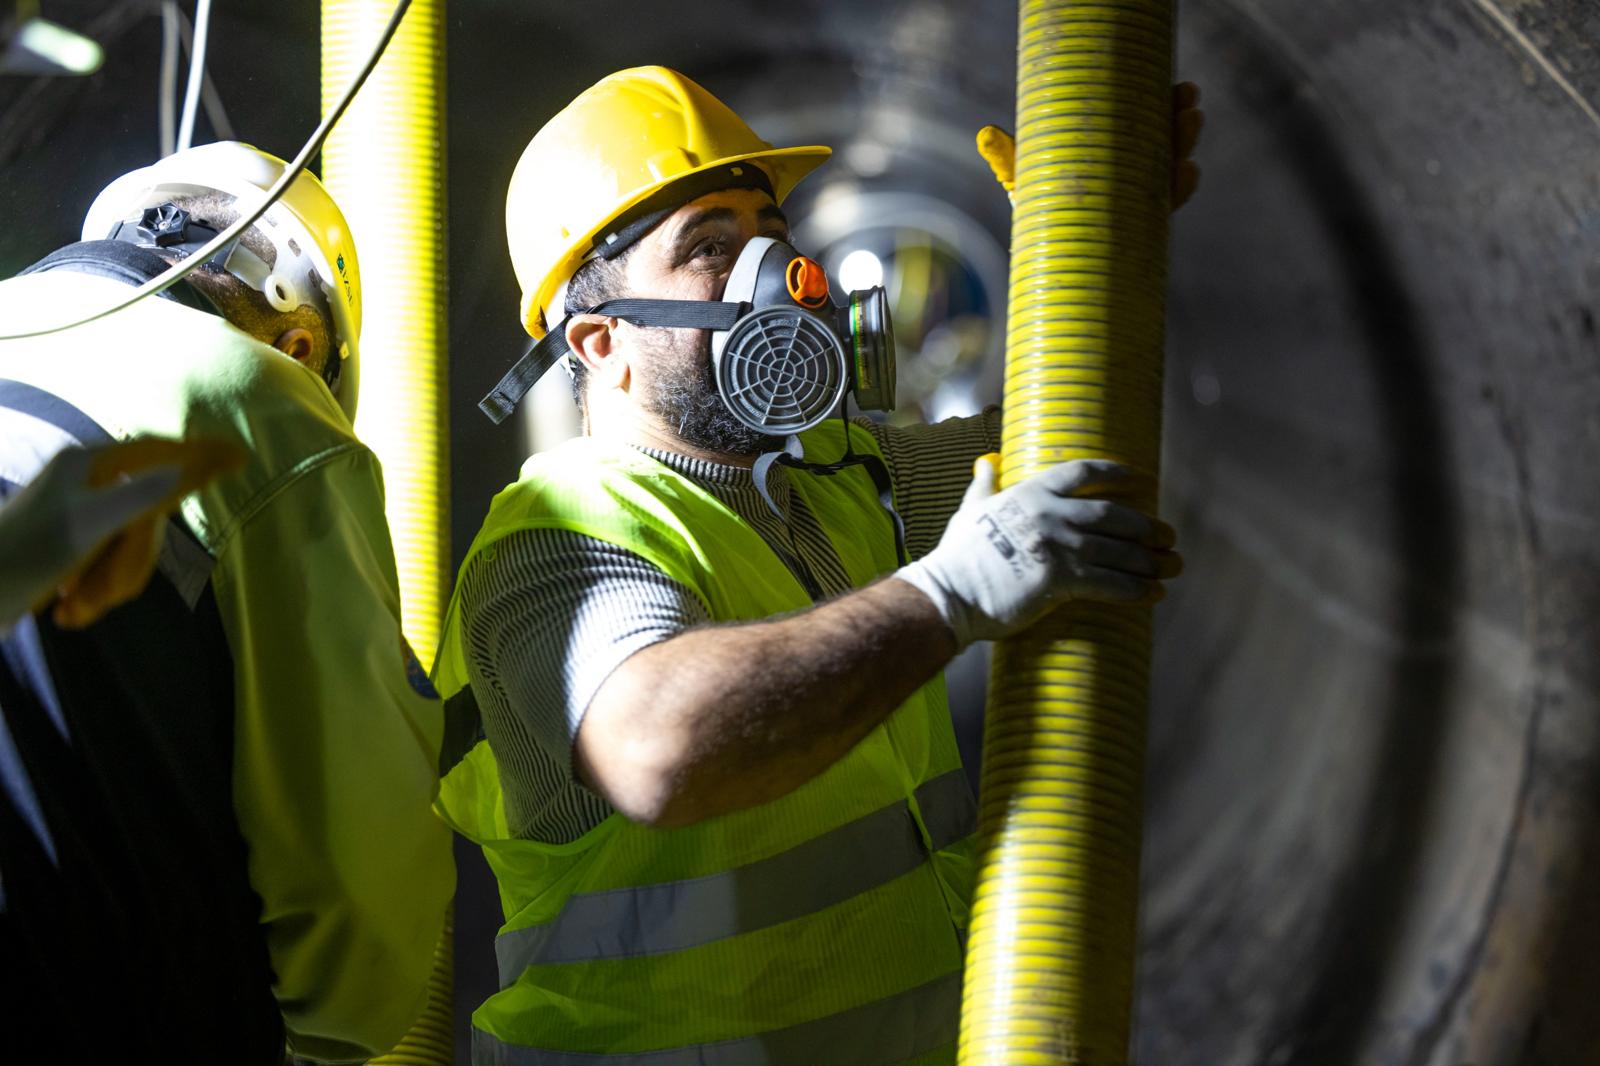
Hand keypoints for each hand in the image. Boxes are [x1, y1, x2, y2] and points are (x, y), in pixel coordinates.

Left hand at [0, 436, 243, 630]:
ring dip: (108, 584)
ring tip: (73, 607)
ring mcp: (78, 514)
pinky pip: (111, 562)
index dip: (200, 455)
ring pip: (131, 544)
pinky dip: (95, 590)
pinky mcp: (70, 545)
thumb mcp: (87, 526)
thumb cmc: (22, 560)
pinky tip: (67, 607)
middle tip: (101, 596)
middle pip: (148, 514)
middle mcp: (85, 483)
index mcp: (87, 466)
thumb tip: (188, 466)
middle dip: (130, 562)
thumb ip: (140, 494)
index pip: (158, 452)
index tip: (240, 457)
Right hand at [894, 454, 1181, 646]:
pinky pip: (1108, 584)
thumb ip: (984, 486)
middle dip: (1146, 526)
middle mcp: (1049, 514)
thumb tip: (986, 462)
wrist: (948, 593)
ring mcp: (1056, 546)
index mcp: (1030, 493)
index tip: (1140, 481)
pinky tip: (1153, 595)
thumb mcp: (971, 510)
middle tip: (1168, 536)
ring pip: (1117, 552)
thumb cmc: (957, 555)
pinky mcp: (1059, 580)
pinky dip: (1135, 591)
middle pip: (1113, 515)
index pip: (1082, 473)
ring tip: (1170, 567)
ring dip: (1150, 562)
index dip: (1115, 474)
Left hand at [976, 82, 1204, 210]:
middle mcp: (1129, 171)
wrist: (1038, 247)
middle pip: (1164, 141)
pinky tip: (1188, 170)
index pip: (1142, 122)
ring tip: (1191, 122)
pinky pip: (1166, 203)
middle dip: (1181, 122)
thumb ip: (1009, 157)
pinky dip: (1179, 187)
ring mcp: (1137, 197)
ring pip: (1170, 167)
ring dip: (1185, 145)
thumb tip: (985, 134)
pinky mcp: (1140, 224)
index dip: (1165, 105)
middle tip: (1189, 104)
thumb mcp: (1023, 174)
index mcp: (1110, 150)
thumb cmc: (1035, 201)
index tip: (1179, 89)